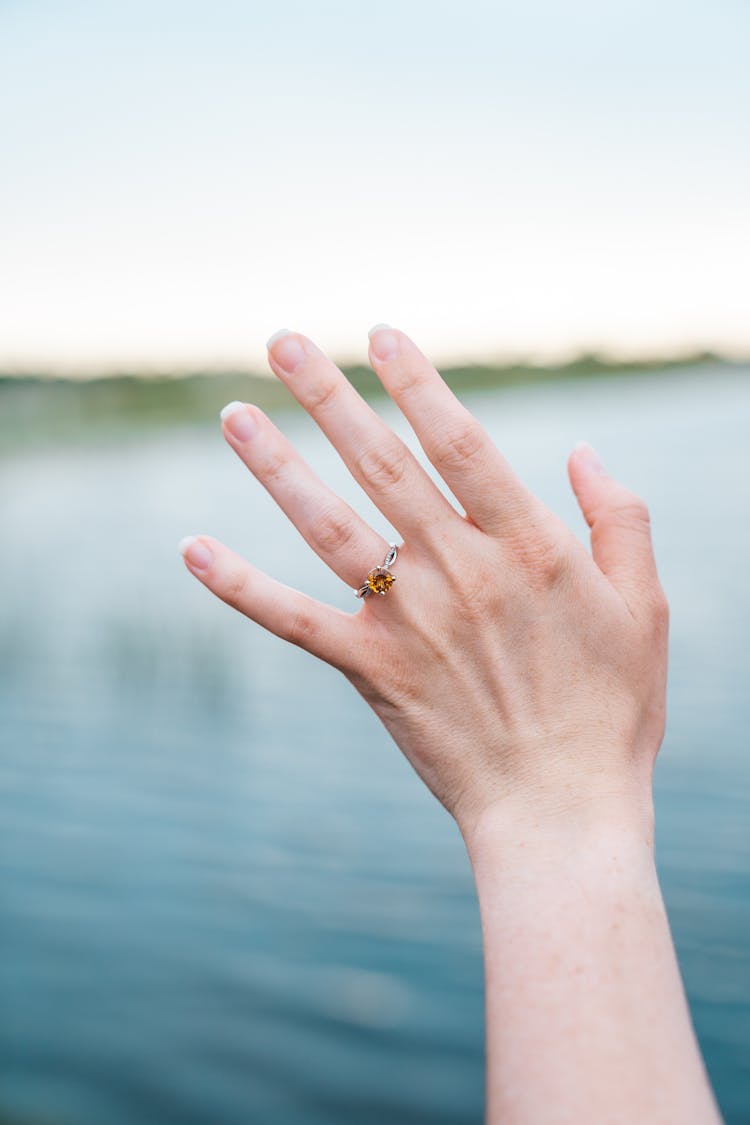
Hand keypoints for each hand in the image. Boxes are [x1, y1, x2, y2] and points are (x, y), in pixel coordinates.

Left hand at [180, 326, 668, 840]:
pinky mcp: (370, 671)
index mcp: (527, 545)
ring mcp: (408, 620)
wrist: (561, 811)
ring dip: (276, 466)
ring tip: (232, 415)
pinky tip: (192, 548)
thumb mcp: (646, 607)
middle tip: (282, 342)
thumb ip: (621, 519)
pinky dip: (239, 586)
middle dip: (329, 397)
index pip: (460, 440)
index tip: (380, 334)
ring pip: (328, 525)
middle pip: (381, 464)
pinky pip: (293, 619)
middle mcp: (459, 570)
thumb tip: (583, 452)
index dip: (417, 382)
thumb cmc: (612, 709)